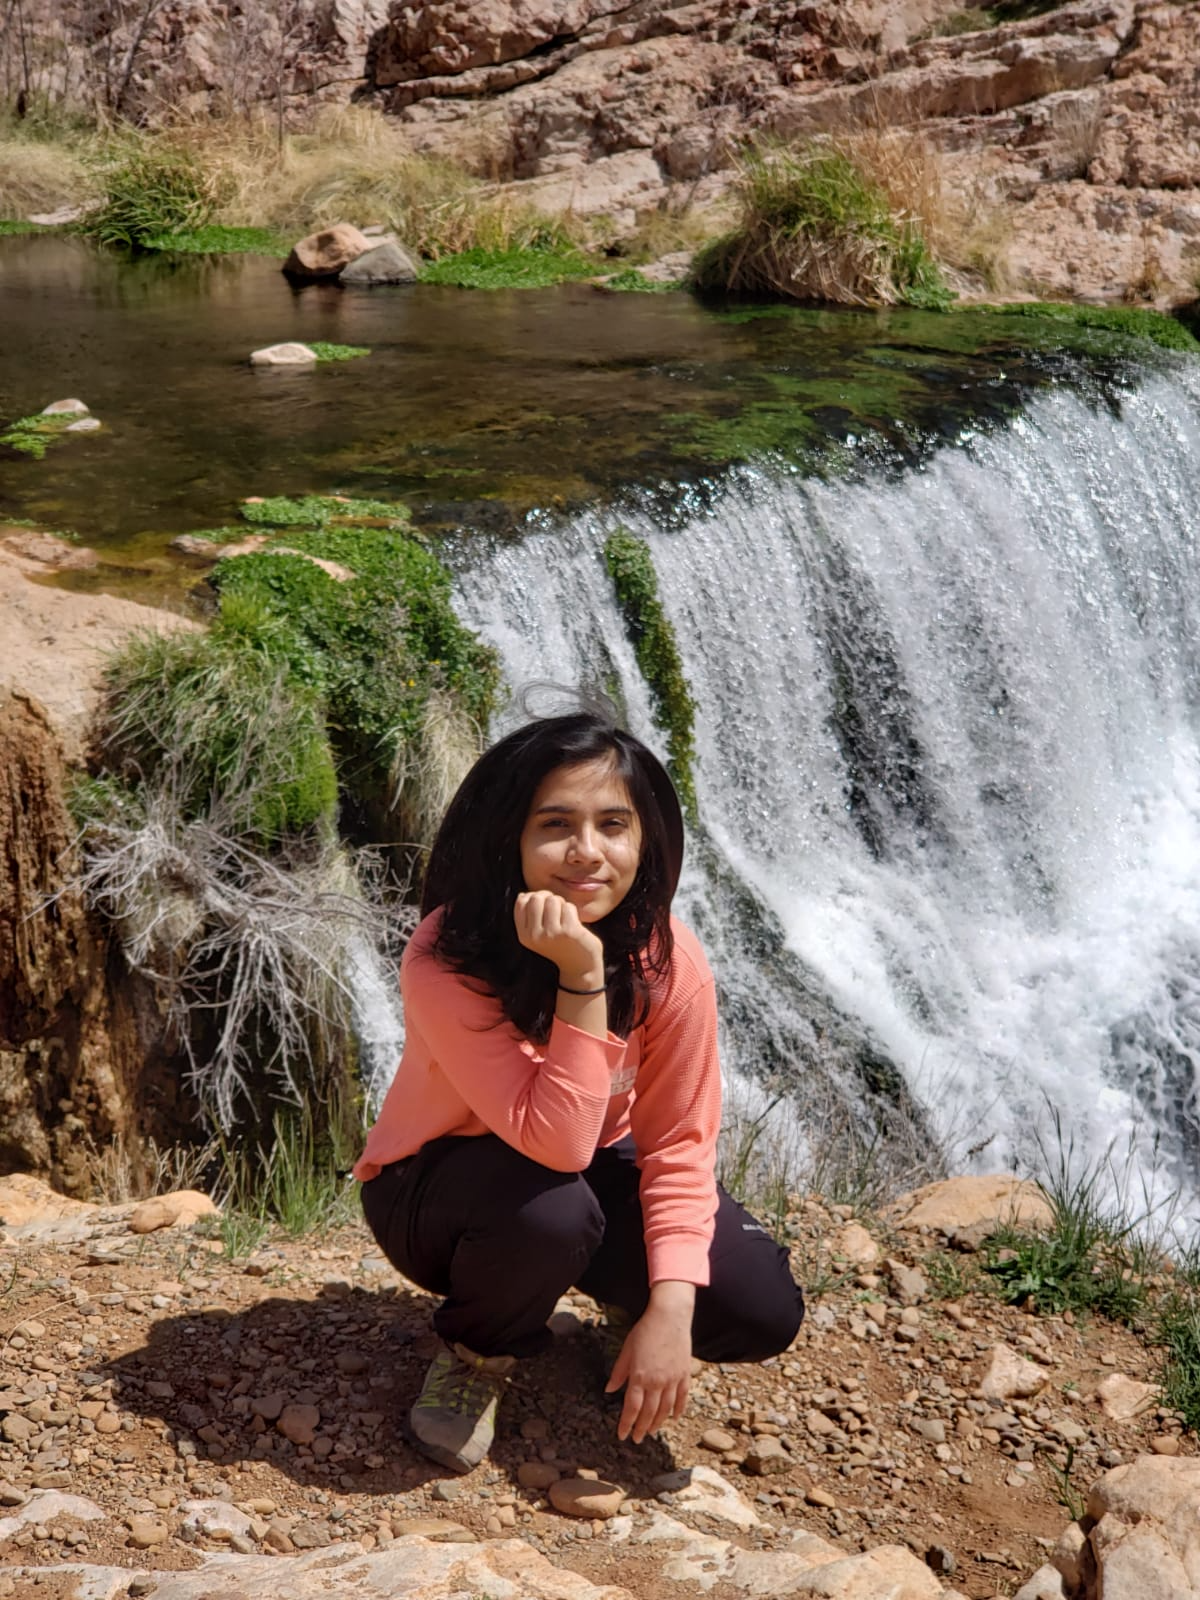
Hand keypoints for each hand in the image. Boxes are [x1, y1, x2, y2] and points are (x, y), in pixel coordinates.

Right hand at [514, 890, 603, 987]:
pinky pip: (568, 907)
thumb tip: (524, 894)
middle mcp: (535, 935)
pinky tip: (574, 923)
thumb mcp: (538, 935)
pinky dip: (573, 911)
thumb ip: (530, 916)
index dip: (533, 897)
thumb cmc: (560, 946)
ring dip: (562, 904)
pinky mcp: (568, 932)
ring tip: (565, 917)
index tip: (543, 906)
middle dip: (548, 898)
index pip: (521, 902)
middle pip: (536, 898)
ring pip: (553, 900)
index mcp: (524, 935)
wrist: (580, 969)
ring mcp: (552, 934)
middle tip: (556, 909)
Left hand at [606, 1291, 692, 1443]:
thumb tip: (609, 1390)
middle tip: (637, 1439)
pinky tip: (674, 1418)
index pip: (632, 1408)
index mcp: (639, 1376)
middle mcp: (657, 1382)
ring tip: (651, 1431)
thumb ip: (619, 1372)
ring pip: (666, 1409)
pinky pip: (682, 1398)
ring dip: (658, 1423)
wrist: (670, 1316)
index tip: (622, 1435)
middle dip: (641, 1428)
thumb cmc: (645, 1330)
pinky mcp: (684, 1374)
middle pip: (649, 1413)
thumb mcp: (627, 1349)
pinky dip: (678, 1410)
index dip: (626, 1424)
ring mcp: (673, 1380)